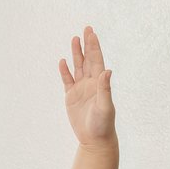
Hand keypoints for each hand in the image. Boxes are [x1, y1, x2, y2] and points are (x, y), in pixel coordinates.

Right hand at [58, 26, 115, 146]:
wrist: (95, 140)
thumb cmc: (103, 125)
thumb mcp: (105, 106)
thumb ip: (105, 88)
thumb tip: (107, 71)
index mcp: (100, 83)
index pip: (97, 60)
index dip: (94, 46)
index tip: (91, 33)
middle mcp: (91, 83)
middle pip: (88, 59)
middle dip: (87, 44)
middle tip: (86, 28)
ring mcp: (81, 89)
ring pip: (78, 67)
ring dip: (76, 54)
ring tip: (74, 39)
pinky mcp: (72, 97)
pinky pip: (67, 81)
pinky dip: (65, 71)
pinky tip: (62, 62)